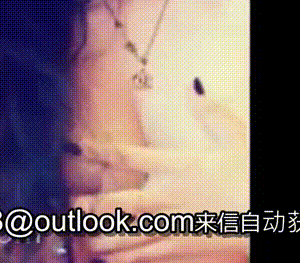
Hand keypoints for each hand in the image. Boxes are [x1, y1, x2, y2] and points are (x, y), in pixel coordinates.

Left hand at [70, 90, 248, 261]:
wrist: (268, 215)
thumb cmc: (251, 175)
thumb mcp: (235, 136)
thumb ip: (210, 112)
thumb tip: (192, 86)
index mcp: (176, 166)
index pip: (128, 155)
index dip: (99, 150)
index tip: (77, 147)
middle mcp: (167, 196)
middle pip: (117, 201)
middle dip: (89, 203)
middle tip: (66, 203)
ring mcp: (173, 225)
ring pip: (126, 233)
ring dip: (98, 235)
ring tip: (77, 235)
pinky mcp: (182, 247)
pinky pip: (146, 255)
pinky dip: (124, 258)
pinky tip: (107, 260)